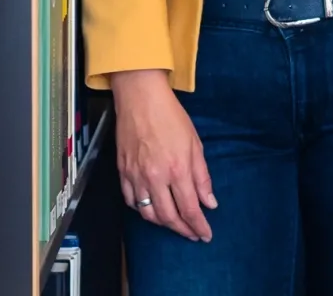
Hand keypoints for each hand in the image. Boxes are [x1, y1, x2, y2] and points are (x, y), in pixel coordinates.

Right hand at [111, 70, 216, 241]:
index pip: (190, 209)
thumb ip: (202, 176)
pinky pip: (131, 201)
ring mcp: (136, 176)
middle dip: (182, 230)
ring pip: (148, 214)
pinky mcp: (123, 171)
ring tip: (174, 224)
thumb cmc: (170, 116)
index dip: (199, 226)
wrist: (141, 98)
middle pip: (168, 217)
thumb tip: (209, 202)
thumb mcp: (194, 144)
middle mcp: (155, 177)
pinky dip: (141, 210)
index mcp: (177, 169)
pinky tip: (151, 209)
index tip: (205, 235)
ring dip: (163, 224)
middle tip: (192, 234)